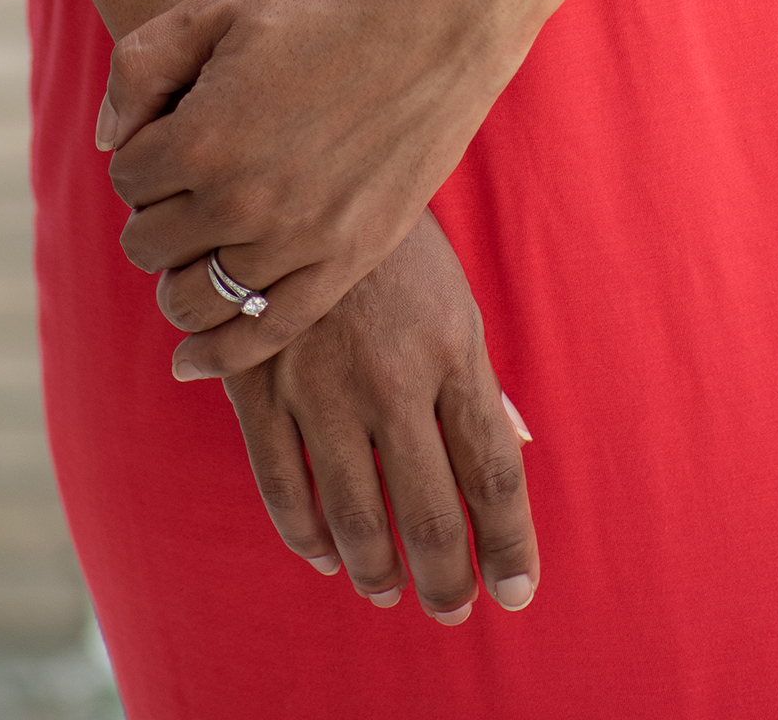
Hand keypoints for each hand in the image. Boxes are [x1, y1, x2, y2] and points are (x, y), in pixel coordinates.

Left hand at [100, 0, 532, 368]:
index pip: (127, 180)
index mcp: (202, 138)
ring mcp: (299, 239)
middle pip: (151, 244)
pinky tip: (193, 357)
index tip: (173, 128)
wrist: (444, 3)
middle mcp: (242, 202)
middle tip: (187, 178)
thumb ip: (141, 66)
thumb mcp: (219, 1)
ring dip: (180, 275)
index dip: (142, 152)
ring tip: (195, 246)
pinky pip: (265, 333)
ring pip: (196, 298)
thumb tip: (109, 139)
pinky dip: (220, 352)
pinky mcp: (349, 259)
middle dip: (155, 211)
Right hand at [223, 213, 538, 624]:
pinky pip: (283, 488)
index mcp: (453, 348)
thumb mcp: (451, 296)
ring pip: (355, 516)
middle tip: (453, 608)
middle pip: (431, 512)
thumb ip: (476, 380)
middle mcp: (393, 376)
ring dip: (377, 571)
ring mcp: (322, 385)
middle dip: (448, 578)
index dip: (509, 542)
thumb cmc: (391, 243)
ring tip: (390, 590)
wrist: (295, 168)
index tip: (518, 591)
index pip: (492, 470)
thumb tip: (515, 447)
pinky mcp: (259, 384)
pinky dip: (307, 537)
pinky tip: (327, 556)